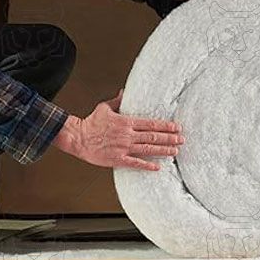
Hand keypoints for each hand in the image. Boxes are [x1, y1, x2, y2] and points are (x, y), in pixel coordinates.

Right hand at [52, 89, 184, 170]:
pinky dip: (147, 165)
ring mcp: (123, 148)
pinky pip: (135, 163)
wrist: (78, 138)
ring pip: (148, 149)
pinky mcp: (117, 159)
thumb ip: (118, 101)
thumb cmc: (91, 122)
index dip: (166, 126)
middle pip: (153, 136)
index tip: (177, 127)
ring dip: (163, 150)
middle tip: (182, 139)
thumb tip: (124, 91)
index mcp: (126, 122)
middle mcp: (127, 135)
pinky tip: (158, 167)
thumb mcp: (105, 108)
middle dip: (170, 138)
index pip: (151, 123)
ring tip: (176, 151)